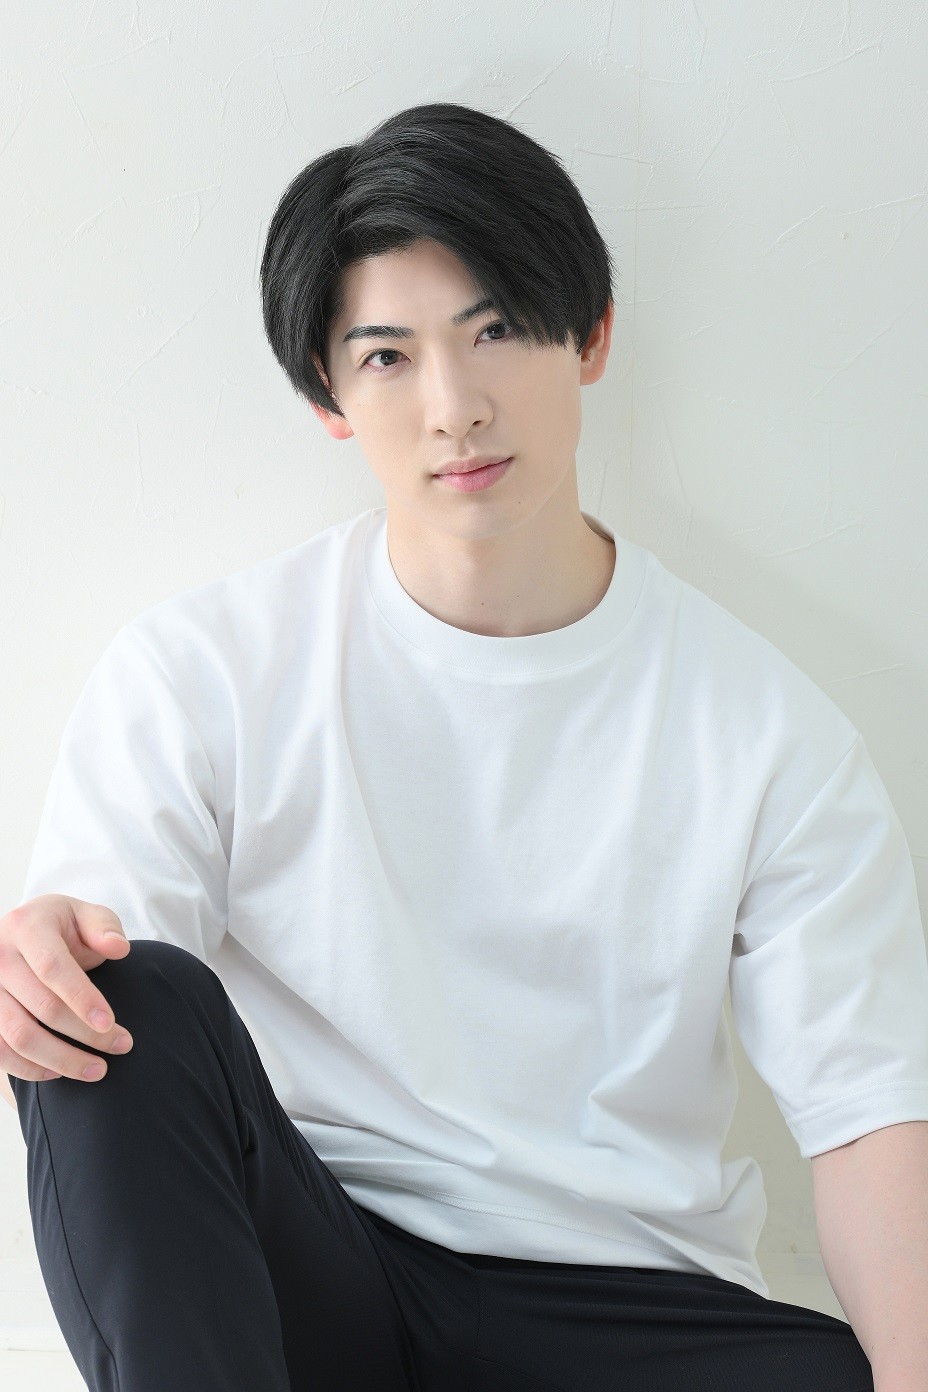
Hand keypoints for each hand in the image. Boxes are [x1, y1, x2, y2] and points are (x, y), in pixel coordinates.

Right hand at [0, 894, 133, 1090]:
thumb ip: (104, 928)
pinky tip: (59, 1073)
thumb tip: (119, 948)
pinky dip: (29, 1068)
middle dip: (85, 1033)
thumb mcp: (85, 915)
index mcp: (27, 927)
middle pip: (42, 1006)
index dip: (82, 998)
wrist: (23, 935)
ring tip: (97, 1069)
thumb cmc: (62, 929)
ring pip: (19, 1036)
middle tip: (122, 1046)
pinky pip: (0, 1052)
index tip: (110, 1023)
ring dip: (61, 1059)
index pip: (53, 967)